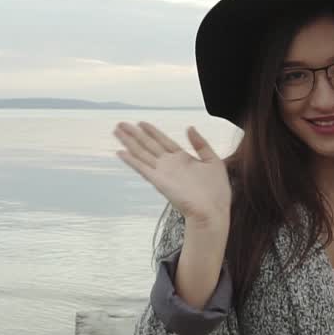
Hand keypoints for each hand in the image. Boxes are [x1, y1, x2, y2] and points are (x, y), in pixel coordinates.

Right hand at [113, 121, 231, 224]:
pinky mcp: (159, 181)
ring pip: (142, 153)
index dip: (152, 131)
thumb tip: (189, 127)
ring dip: (129, 142)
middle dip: (134, 134)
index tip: (141, 122)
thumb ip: (201, 144)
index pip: (164, 141)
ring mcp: (163, 172)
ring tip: (117, 131)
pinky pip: (142, 168)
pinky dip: (131, 160)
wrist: (212, 212)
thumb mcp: (213, 161)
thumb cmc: (216, 192)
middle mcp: (170, 164)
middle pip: (148, 144)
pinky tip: (121, 152)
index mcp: (183, 159)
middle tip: (121, 124)